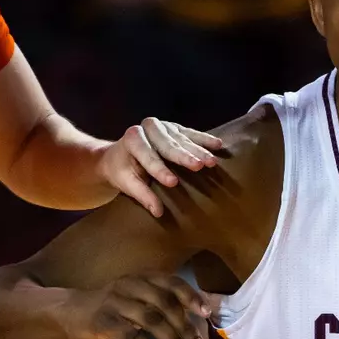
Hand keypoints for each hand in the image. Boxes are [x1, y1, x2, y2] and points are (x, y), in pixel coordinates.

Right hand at [58, 273, 214, 338]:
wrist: (71, 312)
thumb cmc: (114, 307)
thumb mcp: (138, 298)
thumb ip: (163, 303)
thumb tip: (197, 316)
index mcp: (142, 278)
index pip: (172, 283)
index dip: (191, 297)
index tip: (207, 313)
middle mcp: (130, 285)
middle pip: (165, 303)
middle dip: (185, 326)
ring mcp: (115, 302)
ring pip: (151, 320)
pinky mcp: (104, 321)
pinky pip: (131, 336)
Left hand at [97, 118, 223, 218]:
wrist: (120, 154)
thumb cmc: (123, 170)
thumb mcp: (126, 183)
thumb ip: (142, 195)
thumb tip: (158, 212)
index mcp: (132, 139)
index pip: (147, 155)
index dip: (160, 169)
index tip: (173, 183)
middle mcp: (148, 127)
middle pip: (168, 144)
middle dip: (184, 156)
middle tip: (199, 166)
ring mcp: (164, 126)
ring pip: (182, 139)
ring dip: (199, 150)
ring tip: (212, 162)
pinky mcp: (175, 128)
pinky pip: (192, 133)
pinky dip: (205, 140)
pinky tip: (218, 145)